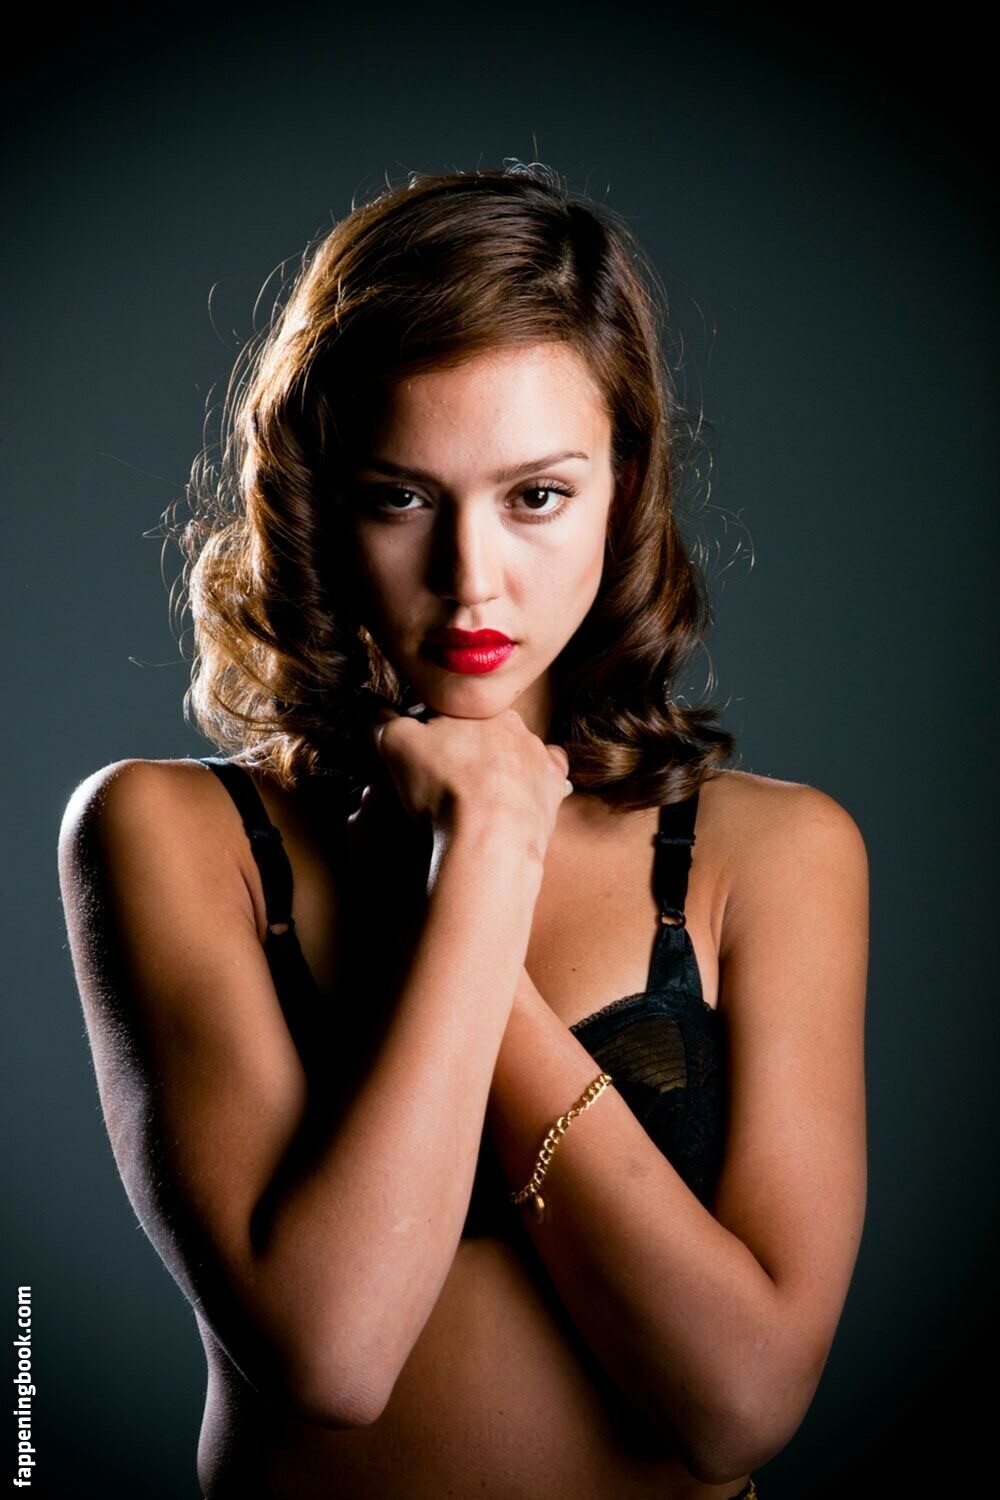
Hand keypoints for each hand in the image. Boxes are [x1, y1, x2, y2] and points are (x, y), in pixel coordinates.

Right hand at [364, 699, 572, 859]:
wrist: (491, 837)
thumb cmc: (442, 787)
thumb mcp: (394, 744)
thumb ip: (379, 719)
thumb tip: (370, 709)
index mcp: (475, 706)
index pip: (443, 710)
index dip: (423, 731)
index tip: (415, 755)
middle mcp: (512, 722)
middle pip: (479, 729)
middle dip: (462, 745)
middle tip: (443, 776)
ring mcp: (537, 754)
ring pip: (514, 748)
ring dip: (497, 762)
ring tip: (475, 793)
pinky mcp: (553, 785)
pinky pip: (546, 773)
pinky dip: (533, 780)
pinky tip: (517, 795)